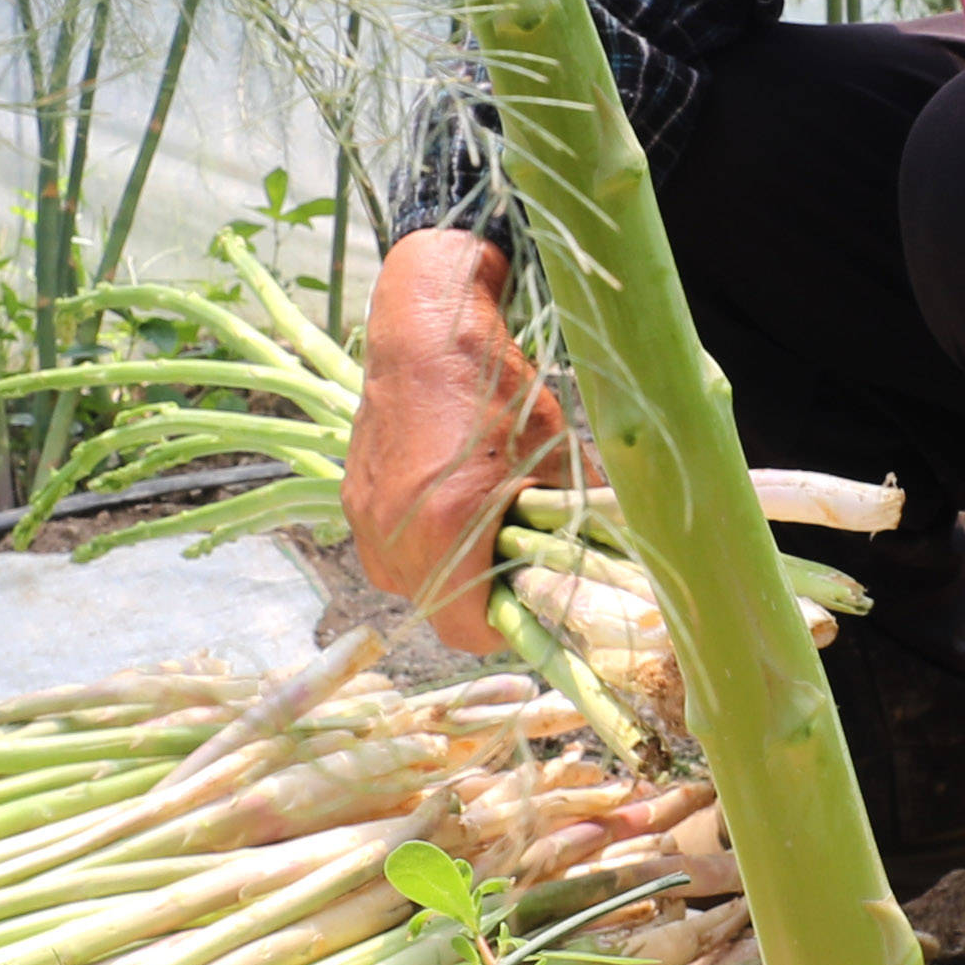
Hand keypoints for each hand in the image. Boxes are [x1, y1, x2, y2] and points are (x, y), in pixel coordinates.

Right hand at [341, 229, 580, 652]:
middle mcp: (394, 537)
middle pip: (438, 608)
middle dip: (476, 594)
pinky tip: (444, 497)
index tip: (526, 603)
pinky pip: (389, 545)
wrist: (427, 332)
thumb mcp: (556, 458)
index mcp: (446, 534)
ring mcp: (366, 519)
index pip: (467, 632)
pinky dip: (418, 538)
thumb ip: (574, 522)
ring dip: (444, 568)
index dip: (504, 628)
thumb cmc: (497, 391)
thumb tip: (611, 564)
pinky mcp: (353, 498)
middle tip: (508, 557)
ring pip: (410, 579)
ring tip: (475, 522)